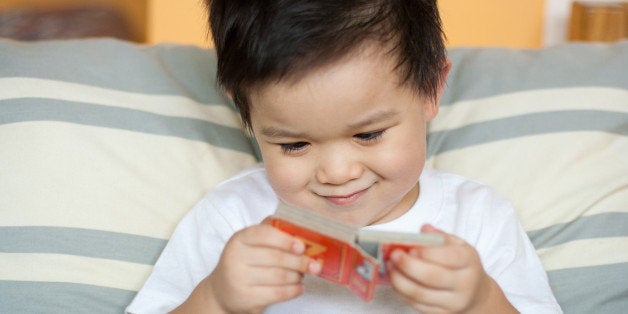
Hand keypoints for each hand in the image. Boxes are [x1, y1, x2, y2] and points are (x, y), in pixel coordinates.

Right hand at [175, 221, 321, 313]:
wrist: (222, 291)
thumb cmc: (244, 263)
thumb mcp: (250, 244)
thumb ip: (271, 232)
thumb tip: (299, 229)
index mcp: (239, 239)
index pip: (264, 234)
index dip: (286, 240)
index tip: (302, 246)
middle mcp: (235, 257)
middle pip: (276, 257)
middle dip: (300, 261)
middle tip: (314, 264)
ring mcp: (238, 278)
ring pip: (279, 276)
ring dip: (297, 276)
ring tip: (303, 275)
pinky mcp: (245, 298)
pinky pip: (277, 293)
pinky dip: (293, 290)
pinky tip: (299, 287)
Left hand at [387, 225, 515, 313]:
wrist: (476, 294)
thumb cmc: (462, 265)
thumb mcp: (458, 246)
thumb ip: (441, 236)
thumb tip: (424, 229)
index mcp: (468, 262)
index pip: (449, 257)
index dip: (427, 252)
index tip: (410, 247)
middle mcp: (464, 284)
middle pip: (432, 277)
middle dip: (408, 265)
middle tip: (394, 255)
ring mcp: (453, 302)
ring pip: (420, 294)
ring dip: (399, 279)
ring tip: (390, 266)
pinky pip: (416, 304)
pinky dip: (401, 291)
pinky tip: (395, 279)